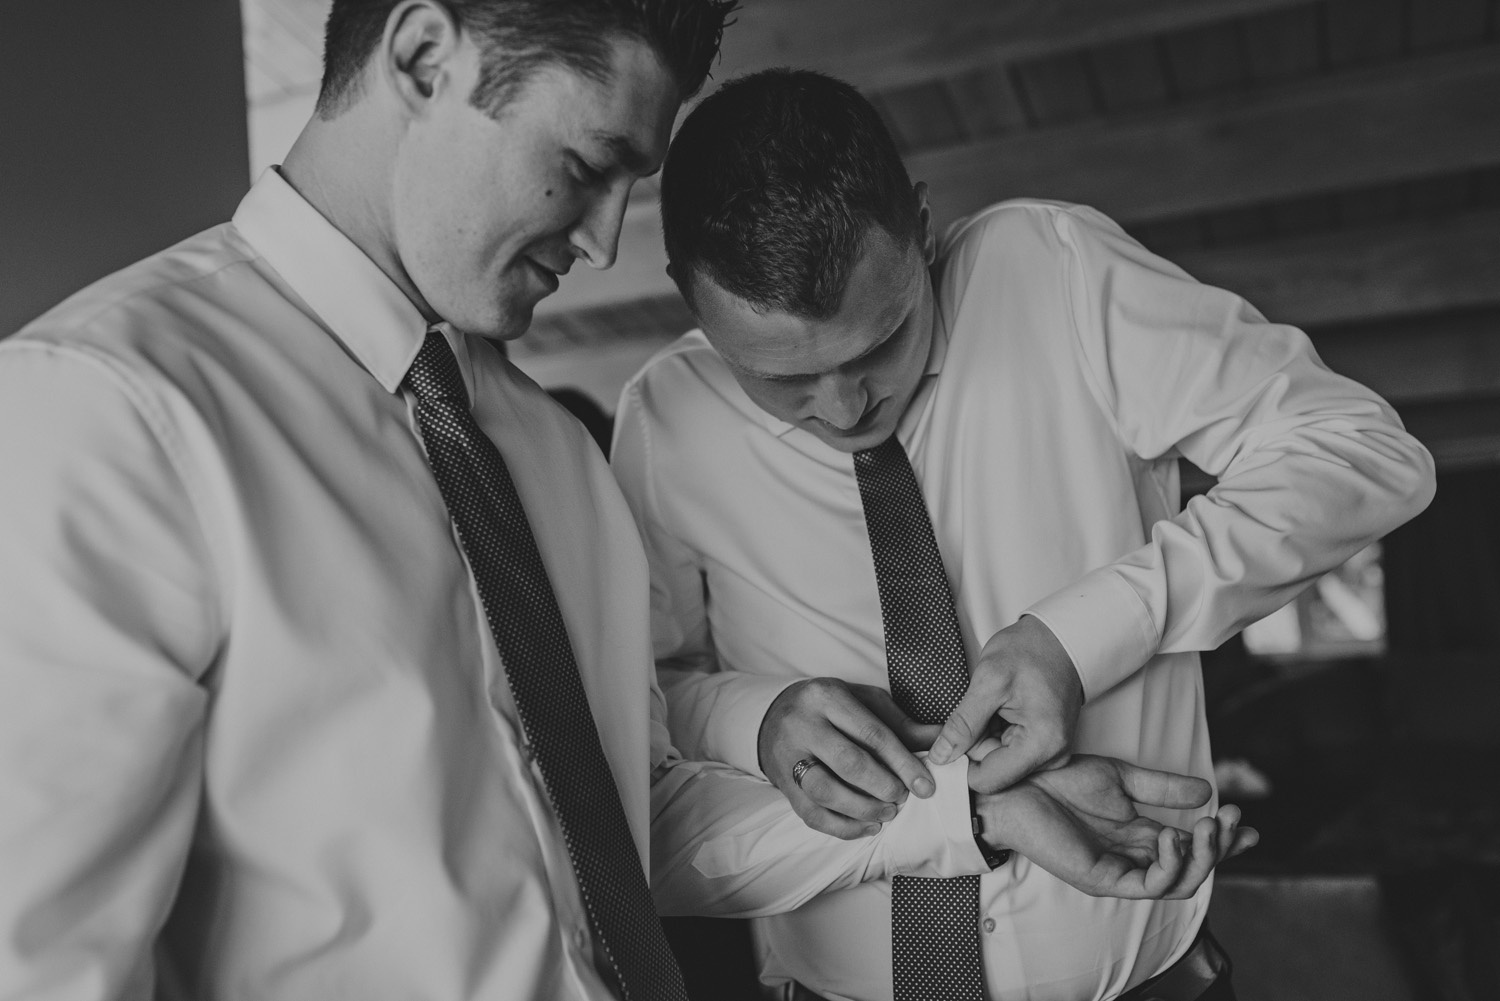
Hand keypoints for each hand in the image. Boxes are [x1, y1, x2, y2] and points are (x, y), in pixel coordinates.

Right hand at [758, 677, 940, 839]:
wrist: (773, 716)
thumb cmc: (830, 708)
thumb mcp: (864, 703)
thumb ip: (902, 725)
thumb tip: (943, 742)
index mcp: (826, 696)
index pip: (871, 733)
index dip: (902, 763)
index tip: (926, 786)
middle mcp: (802, 724)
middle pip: (848, 762)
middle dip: (883, 786)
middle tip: (903, 798)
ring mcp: (787, 755)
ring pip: (826, 791)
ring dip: (863, 809)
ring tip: (887, 813)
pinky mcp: (781, 784)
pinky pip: (812, 814)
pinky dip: (843, 827)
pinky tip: (868, 828)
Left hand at [930, 614, 1082, 792]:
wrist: (1059, 639)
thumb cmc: (1032, 651)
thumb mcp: (989, 680)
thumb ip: (963, 723)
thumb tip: (940, 756)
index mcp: (1042, 744)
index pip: (987, 780)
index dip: (959, 764)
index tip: (945, 741)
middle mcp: (1052, 757)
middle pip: (991, 771)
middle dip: (973, 744)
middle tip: (974, 708)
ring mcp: (1049, 753)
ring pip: (996, 760)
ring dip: (983, 736)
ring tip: (990, 704)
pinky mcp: (1044, 747)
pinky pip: (1007, 750)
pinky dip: (995, 732)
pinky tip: (998, 710)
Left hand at [976, 754, 1258, 898]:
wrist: (1016, 782)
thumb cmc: (1058, 778)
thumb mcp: (1120, 776)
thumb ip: (1162, 788)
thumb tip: (1207, 789)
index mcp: (1139, 835)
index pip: (1191, 846)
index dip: (1223, 841)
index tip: (1248, 824)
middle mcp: (1133, 857)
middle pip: (1192, 869)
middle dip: (1219, 848)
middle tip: (1231, 820)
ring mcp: (1118, 871)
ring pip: (1178, 883)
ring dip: (1202, 857)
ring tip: (1209, 826)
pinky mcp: (1101, 879)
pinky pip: (1148, 886)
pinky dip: (1169, 865)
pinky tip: (1174, 837)